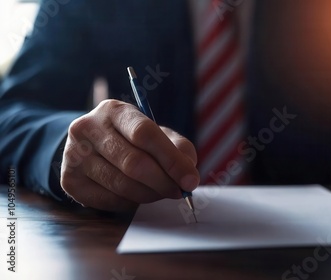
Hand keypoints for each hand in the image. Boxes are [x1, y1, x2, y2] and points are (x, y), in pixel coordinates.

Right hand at [60, 99, 198, 210]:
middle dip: (162, 182)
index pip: (145, 134)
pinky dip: (130, 202)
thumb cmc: (133, 140)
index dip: (171, 160)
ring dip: (149, 194)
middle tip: (179, 192)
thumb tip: (189, 174)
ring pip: (121, 184)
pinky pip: (109, 200)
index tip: (191, 180)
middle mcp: (88, 128)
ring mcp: (74, 154)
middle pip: (133, 162)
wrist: (92, 147)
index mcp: (114, 110)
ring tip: (161, 192)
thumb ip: (179, 148)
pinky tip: (137, 195)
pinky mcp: (69, 180)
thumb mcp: (158, 134)